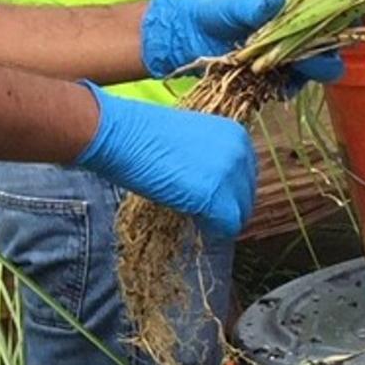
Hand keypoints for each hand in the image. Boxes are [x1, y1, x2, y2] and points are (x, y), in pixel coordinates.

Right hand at [76, 84, 257, 239]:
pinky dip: (211, 230)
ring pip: (239, 214)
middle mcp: (240, 152)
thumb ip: (207, 159)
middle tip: (199, 212)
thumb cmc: (139, 135)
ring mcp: (229, 174)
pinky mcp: (214, 196)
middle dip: (225, 207)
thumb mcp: (186, 140)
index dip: (227, 192)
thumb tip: (211, 185)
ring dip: (217, 219)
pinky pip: (225, 226)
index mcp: (235, 134)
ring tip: (191, 213)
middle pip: (246, 197)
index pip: (245, 176)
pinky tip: (191, 220)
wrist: (118, 134)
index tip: (208, 199)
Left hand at [141, 0, 341, 89]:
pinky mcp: (268, 78)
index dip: (333, 33)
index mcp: (292, 14)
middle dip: (319, 60)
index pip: (327, 24)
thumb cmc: (210, 12)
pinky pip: (286, 87)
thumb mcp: (233, 5)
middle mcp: (293, 37)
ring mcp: (282, 59)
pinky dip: (283, 88)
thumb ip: (257, 5)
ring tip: (275, 71)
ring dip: (299, 75)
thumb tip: (278, 0)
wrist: (182, 37)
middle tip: (303, 64)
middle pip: (324, 53)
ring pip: (308, 73)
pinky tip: (270, 85)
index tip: (326, 41)